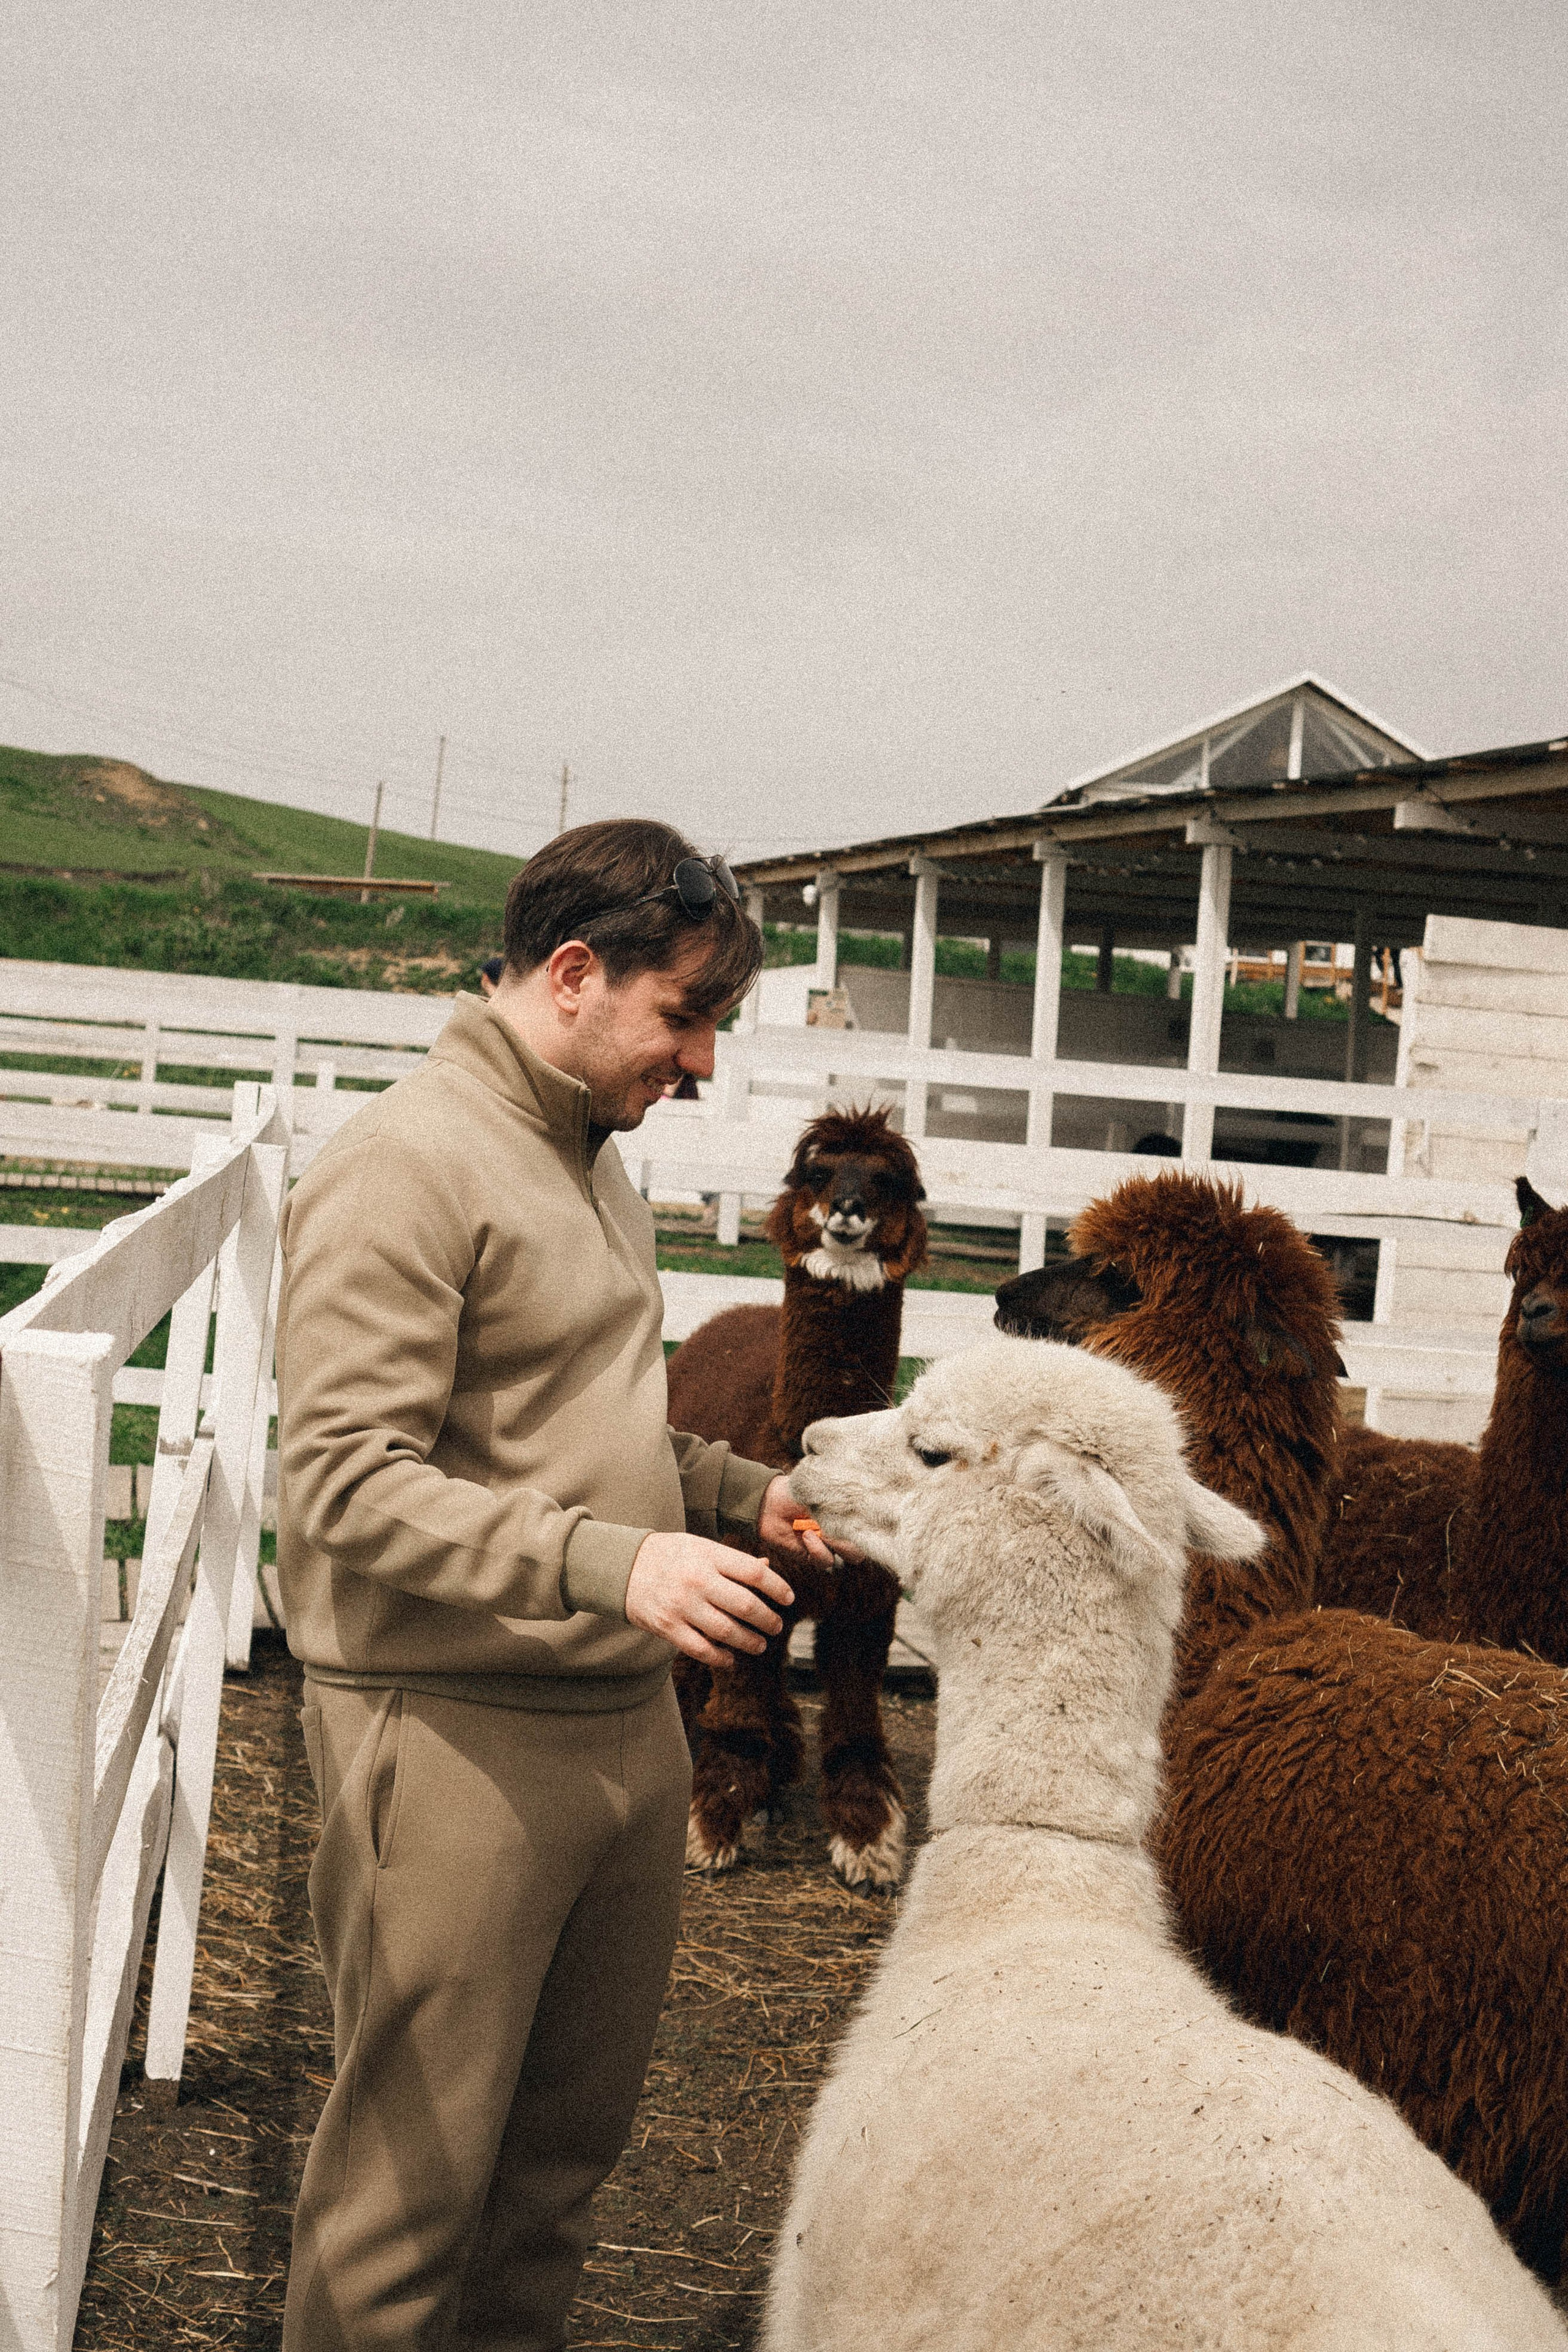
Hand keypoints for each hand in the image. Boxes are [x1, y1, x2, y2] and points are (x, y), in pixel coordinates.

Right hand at [625, 1531, 794, 1671]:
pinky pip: (701, 1649)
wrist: (622, 1567)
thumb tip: (767, 1570)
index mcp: (709, 1556)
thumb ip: (732, 1561)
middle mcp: (698, 1580)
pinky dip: (721, 1658)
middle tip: (777, 1626)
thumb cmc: (670, 1555)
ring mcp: (682, 1606)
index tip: (789, 1598)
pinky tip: (731, 1659)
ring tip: (760, 1645)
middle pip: (746, 1605)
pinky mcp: (668, 1628)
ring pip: (727, 1631)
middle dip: (768, 1620)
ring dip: (750, 1642)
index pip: (754, 1573)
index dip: (778, 1588)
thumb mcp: (701, 1547)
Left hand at [756, 1474, 864, 1566]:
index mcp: (850, 1514)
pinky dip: (818, 1550)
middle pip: (866, 1546)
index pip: (873, 1527)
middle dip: (857, 1539)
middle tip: (841, 1527)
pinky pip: (826, 1562)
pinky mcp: (814, 1557)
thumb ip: (845, 1501)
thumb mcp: (825, 1491)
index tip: (867, 1520)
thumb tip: (864, 1512)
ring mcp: (830, 1545)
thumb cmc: (798, 1491)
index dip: (875, 1528)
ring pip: (850, 1557)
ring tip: (819, 1530)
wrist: (769, 1502)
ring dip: (837, 1544)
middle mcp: (844, 1531)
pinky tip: (806, 1535)